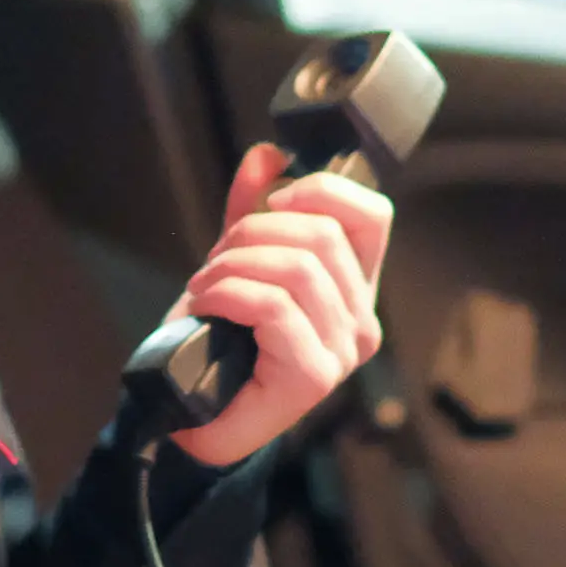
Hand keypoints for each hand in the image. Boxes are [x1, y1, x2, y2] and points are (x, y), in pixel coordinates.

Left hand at [164, 145, 394, 466]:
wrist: (193, 412)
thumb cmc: (220, 340)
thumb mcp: (236, 261)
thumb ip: (251, 210)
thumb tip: (266, 154)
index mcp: (355, 286)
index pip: (372, 215)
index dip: (322, 191)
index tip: (271, 201)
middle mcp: (362, 320)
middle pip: (323, 236)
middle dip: (253, 231)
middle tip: (215, 259)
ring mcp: (343, 351)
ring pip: (297, 268)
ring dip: (233, 265)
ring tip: (204, 287)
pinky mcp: (314, 376)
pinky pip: (274, 307)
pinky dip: (229, 295)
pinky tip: (207, 306)